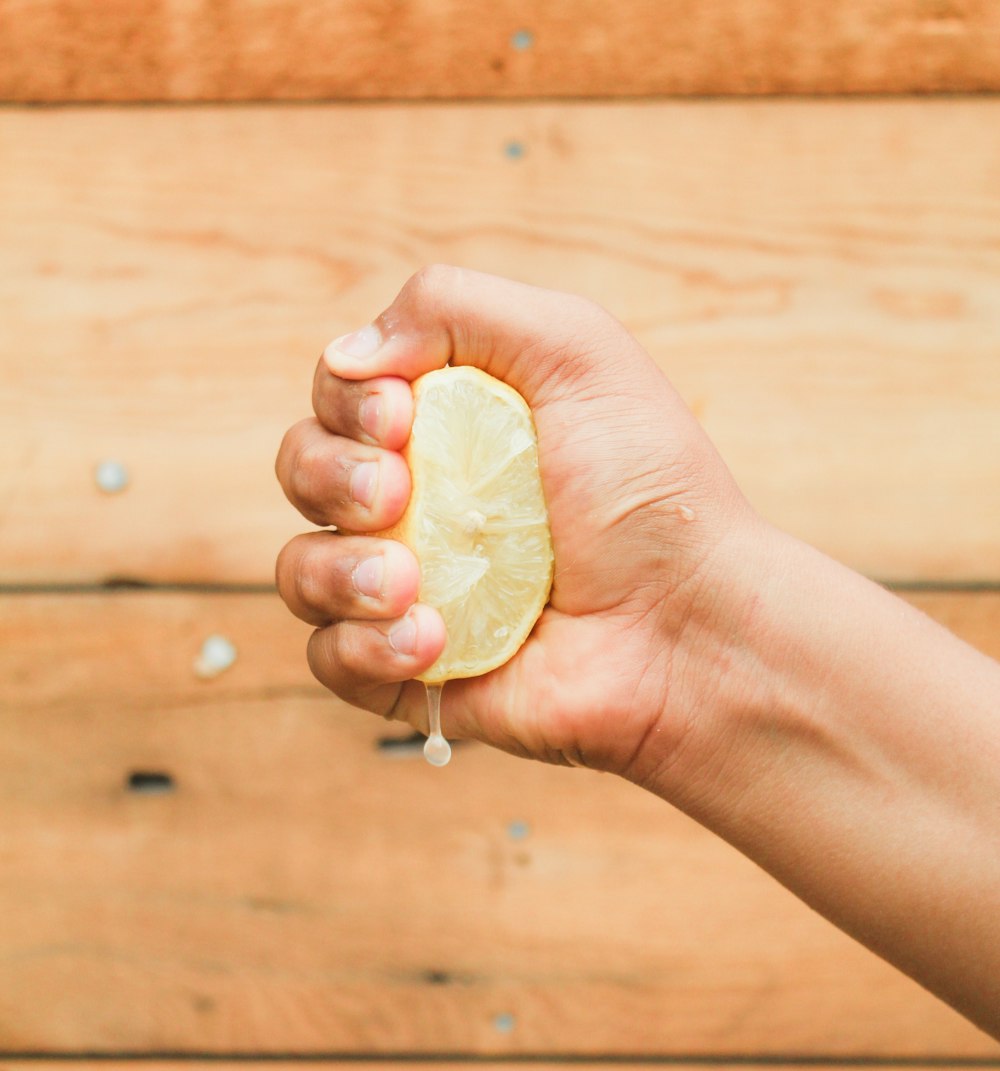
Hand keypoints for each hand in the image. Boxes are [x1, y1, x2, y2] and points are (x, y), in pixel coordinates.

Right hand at [275, 265, 766, 775]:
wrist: (689, 624)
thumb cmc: (649, 490)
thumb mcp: (575, 350)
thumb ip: (457, 308)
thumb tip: (350, 354)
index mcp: (448, 424)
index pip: (340, 394)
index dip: (346, 401)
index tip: (401, 417)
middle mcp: (420, 502)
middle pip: (303, 471)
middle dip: (330, 475)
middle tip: (399, 493)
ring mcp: (411, 589)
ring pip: (298, 569)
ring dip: (339, 569)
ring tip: (411, 582)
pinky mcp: (410, 669)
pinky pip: (328, 656)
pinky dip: (364, 645)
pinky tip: (433, 638)